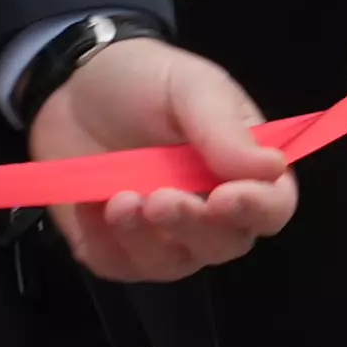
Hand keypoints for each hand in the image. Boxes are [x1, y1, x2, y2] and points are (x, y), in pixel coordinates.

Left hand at [33, 33, 299, 282]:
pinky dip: (104, 244)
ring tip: (118, 200)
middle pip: (224, 244)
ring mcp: (165, 235)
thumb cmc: (146, 80)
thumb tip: (272, 167)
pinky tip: (91, 206)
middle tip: (158, 198)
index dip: (256, 209)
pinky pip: (118, 267)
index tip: (224, 197)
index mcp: (244, 169)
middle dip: (192, 227)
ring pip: (171, 264)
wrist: (74, 84)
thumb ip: (225, 128)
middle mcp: (213, 212)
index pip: (273, 206)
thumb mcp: (190, 86)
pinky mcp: (117, 247)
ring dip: (145, 239)